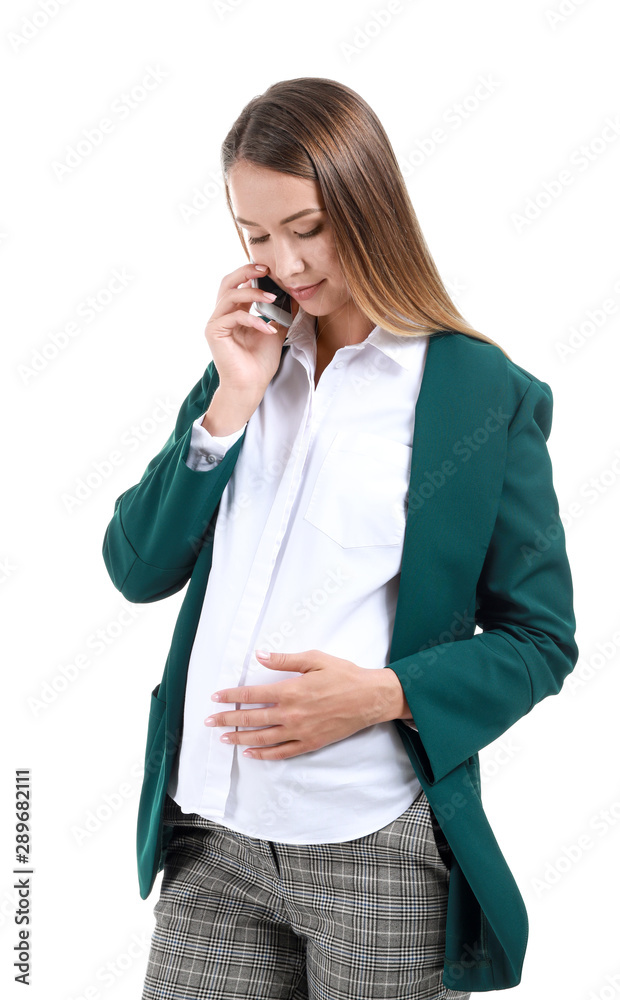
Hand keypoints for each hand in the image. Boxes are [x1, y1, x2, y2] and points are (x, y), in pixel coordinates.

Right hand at [204, 263, 289, 396]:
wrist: (251, 386)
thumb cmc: (260, 363)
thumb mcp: (275, 332)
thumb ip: (279, 314)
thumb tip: (292, 297)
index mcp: (234, 313)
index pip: (239, 285)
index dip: (251, 273)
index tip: (270, 269)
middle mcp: (222, 315)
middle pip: (228, 282)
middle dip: (246, 271)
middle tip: (265, 268)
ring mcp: (216, 323)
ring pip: (230, 295)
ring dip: (254, 293)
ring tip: (273, 298)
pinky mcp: (214, 332)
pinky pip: (234, 316)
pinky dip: (253, 320)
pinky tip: (268, 329)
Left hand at [205, 649, 407, 759]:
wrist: (370, 698)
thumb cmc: (344, 675)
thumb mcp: (315, 659)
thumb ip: (285, 660)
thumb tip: (260, 655)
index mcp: (291, 691)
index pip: (252, 695)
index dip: (231, 697)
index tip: (215, 697)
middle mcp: (292, 714)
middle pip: (252, 718)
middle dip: (227, 720)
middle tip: (209, 721)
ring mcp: (300, 732)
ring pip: (263, 738)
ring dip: (240, 739)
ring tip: (223, 739)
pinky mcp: (310, 743)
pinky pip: (282, 753)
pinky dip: (264, 755)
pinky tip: (250, 753)